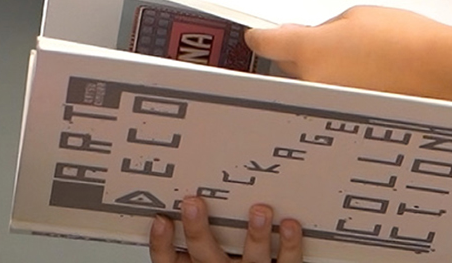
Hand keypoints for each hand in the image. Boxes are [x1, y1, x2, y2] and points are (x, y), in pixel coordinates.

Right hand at [148, 196, 302, 262]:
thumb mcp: (204, 257)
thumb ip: (198, 236)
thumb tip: (186, 195)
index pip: (169, 261)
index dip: (162, 243)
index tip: (161, 220)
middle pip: (204, 255)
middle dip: (198, 230)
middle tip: (194, 203)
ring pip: (252, 260)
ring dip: (256, 235)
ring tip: (259, 211)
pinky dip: (290, 245)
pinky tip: (290, 224)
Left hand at [246, 6, 451, 98]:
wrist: (443, 74)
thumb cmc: (407, 41)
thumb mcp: (357, 16)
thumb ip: (324, 28)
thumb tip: (312, 37)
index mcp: (310, 50)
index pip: (267, 43)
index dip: (258, 37)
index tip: (255, 36)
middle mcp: (312, 83)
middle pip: (286, 66)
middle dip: (295, 54)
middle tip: (320, 41)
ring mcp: (329, 107)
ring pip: (309, 85)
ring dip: (320, 74)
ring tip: (356, 60)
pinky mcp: (348, 121)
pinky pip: (331, 102)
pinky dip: (339, 91)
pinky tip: (365, 80)